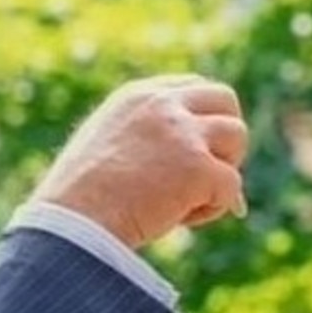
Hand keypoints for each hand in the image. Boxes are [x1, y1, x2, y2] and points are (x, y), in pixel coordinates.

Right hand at [31, 74, 247, 248]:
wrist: (73, 226)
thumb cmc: (81, 202)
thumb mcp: (107, 150)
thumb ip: (145, 140)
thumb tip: (198, 165)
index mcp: (136, 97)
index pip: (192, 86)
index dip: (203, 119)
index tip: (197, 149)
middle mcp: (163, 105)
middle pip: (225, 99)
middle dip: (226, 135)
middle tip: (209, 171)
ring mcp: (183, 134)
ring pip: (237, 135)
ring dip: (223, 169)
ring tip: (190, 199)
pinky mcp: (199, 168)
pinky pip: (232, 186)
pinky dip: (214, 208)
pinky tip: (181, 221)